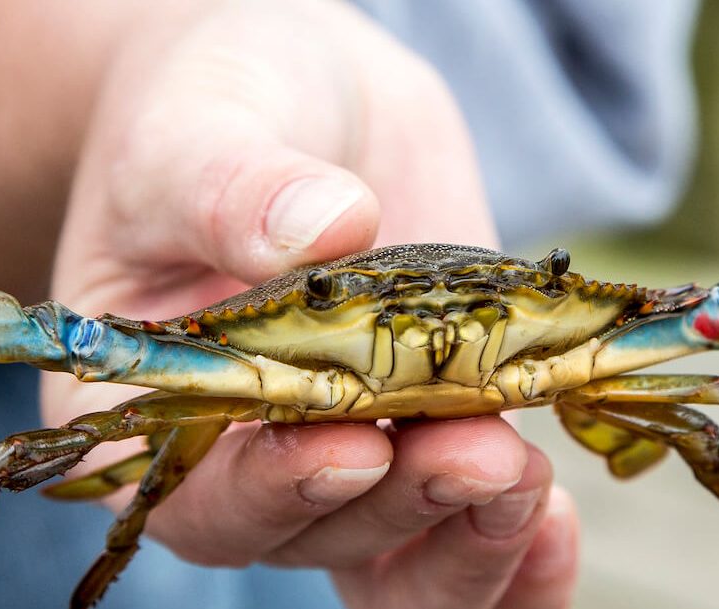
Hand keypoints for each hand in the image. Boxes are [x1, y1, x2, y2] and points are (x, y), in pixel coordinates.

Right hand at [42, 2, 577, 606]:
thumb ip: (238, 188)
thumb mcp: (199, 129)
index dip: (271, 492)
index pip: (198, 496)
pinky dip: (518, 553)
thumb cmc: (209, 110)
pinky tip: (557, 522)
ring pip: (402, 557)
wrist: (304, 97)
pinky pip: (471, 526)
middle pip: (318, 534)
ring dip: (470, 538)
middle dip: (401, 506)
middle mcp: (249, 458)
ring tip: (525, 476)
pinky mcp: (439, 427)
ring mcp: (354, 451)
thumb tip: (326, 227)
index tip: (349, 450)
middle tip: (479, 454)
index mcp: (161, 407)